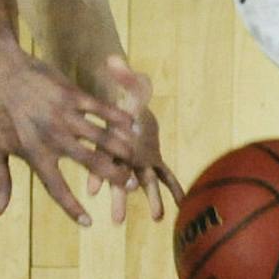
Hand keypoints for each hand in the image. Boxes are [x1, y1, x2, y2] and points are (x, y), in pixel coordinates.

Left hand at [0, 42, 137, 225]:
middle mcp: (53, 137)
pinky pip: (100, 108)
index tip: (88, 222)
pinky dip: (117, 116)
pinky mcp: (70, 94)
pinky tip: (131, 123)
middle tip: (129, 185)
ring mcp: (64, 114)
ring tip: (137, 156)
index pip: (56, 189)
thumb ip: (0, 181)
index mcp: (34, 154)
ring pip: (101, 136)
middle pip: (90, 163)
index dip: (72, 208)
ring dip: (121, 147)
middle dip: (112, 176)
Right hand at [84, 56, 182, 222]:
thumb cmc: (126, 99)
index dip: (98, 174)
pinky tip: (184, 206)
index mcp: (112, 141)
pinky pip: (167, 177)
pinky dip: (176, 190)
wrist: (131, 111)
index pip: (103, 157)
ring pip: (145, 183)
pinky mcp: (155, 161)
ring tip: (159, 218)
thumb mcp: (126, 85)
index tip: (94, 190)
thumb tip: (114, 57)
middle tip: (118, 221)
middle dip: (119, 197)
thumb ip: (122, 75)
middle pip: (119, 177)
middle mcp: (124, 155)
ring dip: (151, 200)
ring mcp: (141, 160)